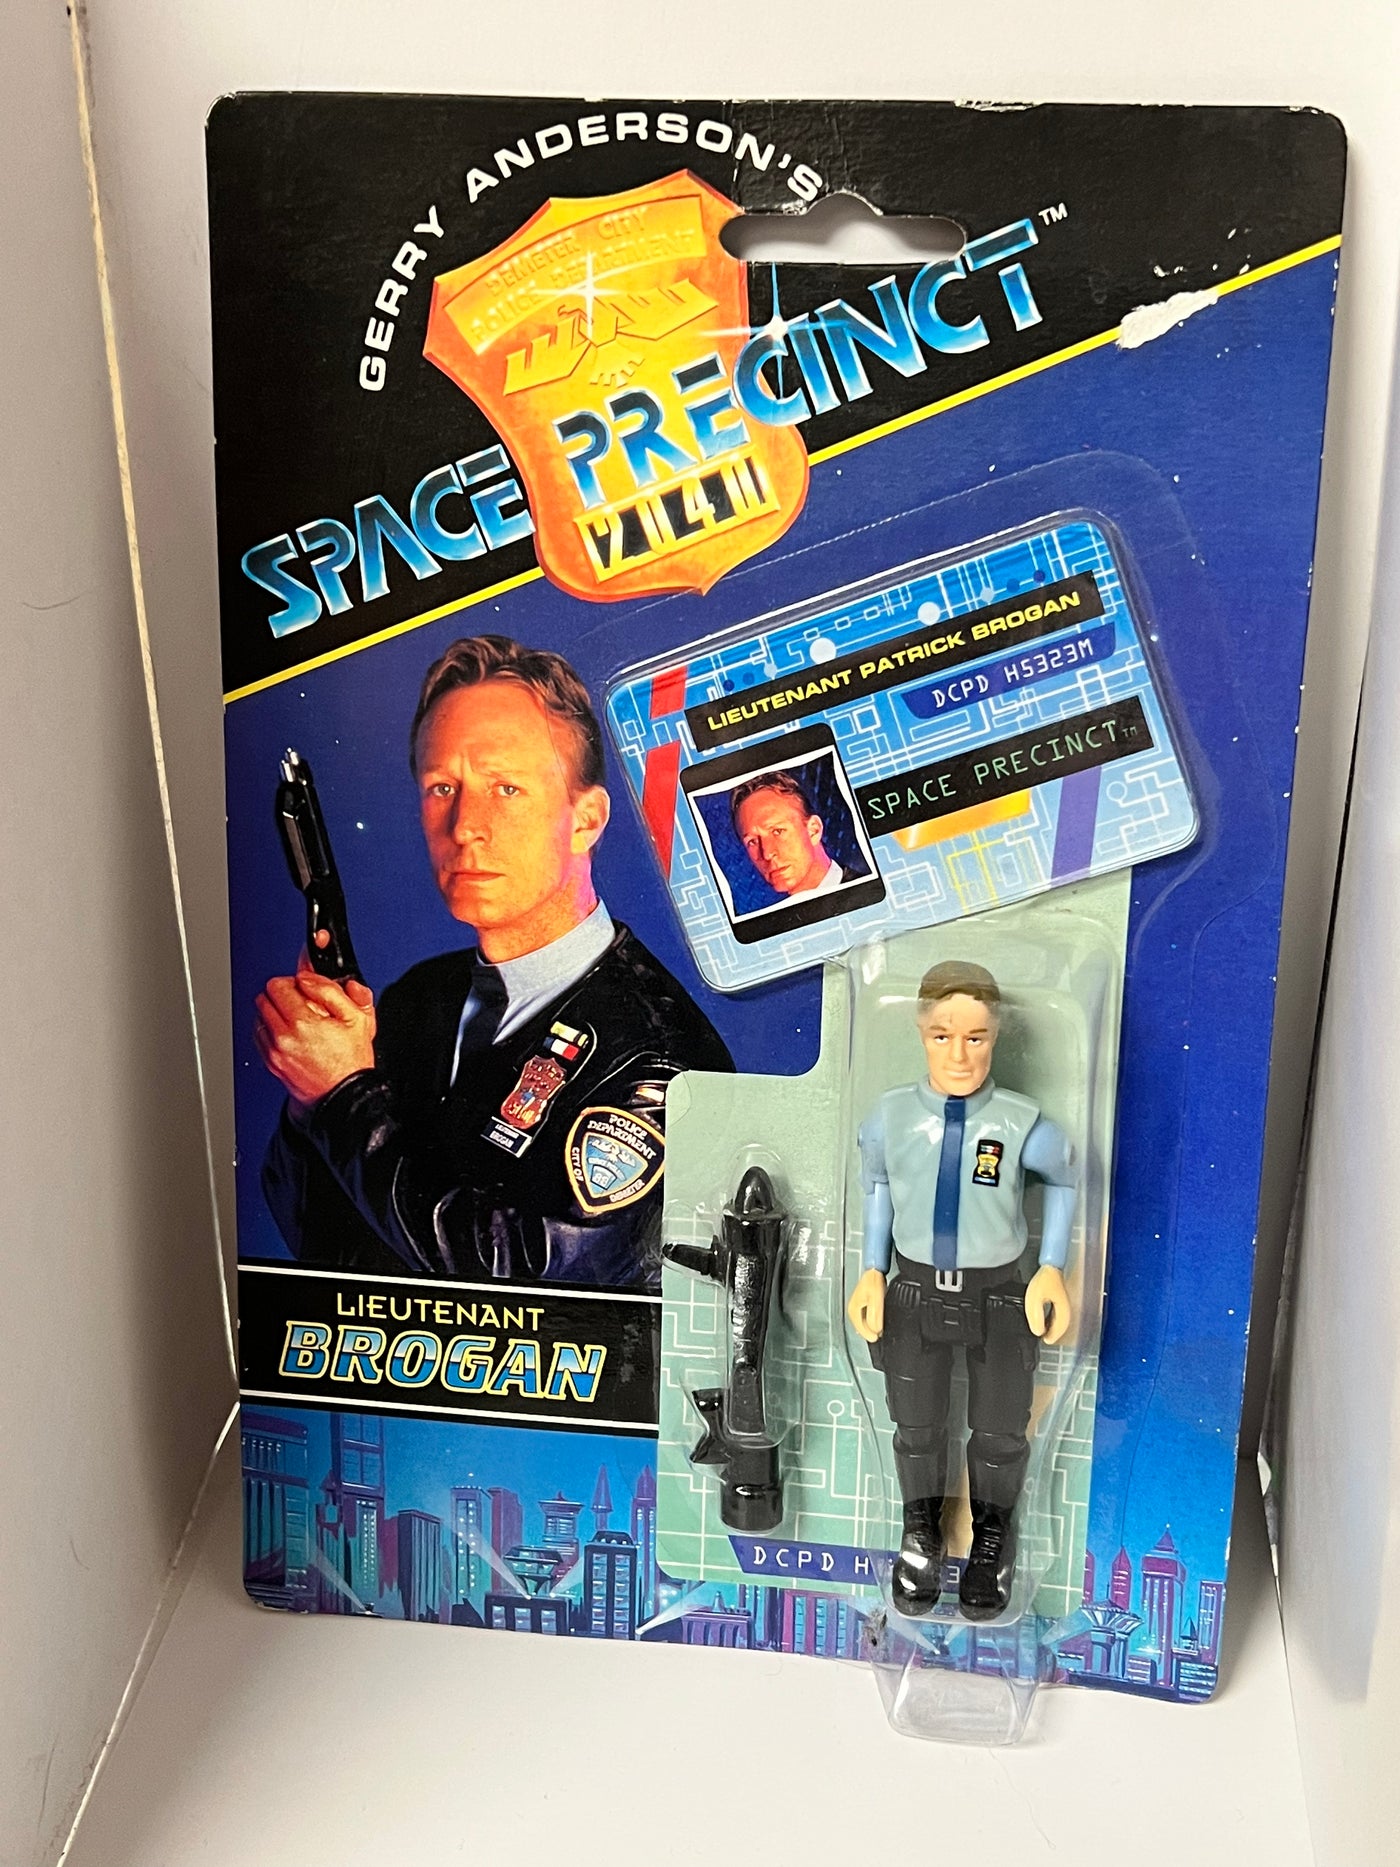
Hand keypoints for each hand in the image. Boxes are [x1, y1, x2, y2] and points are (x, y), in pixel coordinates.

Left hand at [254, 949, 375, 1110]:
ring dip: (275, 1012)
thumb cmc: (352, 1061)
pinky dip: (271, 1029)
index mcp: (303, 1022)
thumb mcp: (357, 1018)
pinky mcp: (270, 1062)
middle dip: (282, 995)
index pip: (277, 985)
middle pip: (264, 998)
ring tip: (297, 1020)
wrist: (343, 1096)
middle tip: (302, 1003)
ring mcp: (274, 1051)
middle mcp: (283, 1037)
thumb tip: (309, 977)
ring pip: (259, 1015)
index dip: (294, 982)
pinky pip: (259, 1035)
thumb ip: (332, 990)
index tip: (306, 989)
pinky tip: (291, 1034)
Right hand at [847, 1268, 886, 1342]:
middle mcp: (852, 1309)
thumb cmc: (873, 1282)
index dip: (869, 1335)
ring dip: (870, 1327)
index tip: (877, 1338)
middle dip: (870, 1332)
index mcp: (853, 1310)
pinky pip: (865, 1318)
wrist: (874, 1271)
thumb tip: (876, 1329)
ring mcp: (856, 1307)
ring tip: (878, 1330)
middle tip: (879, 1335)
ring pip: (863, 1323)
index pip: (860, 1329)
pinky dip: (870, 1322)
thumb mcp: (875, 1300)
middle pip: (861, 1327)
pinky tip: (876, 1322)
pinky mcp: (861, 1305)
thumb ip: (875, 1316)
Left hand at [1024, 1264, 1071, 1345]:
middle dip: (1054, 1333)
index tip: (1045, 1340)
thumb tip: (1038, 1331)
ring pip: (1062, 1321)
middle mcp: (1067, 1308)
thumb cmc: (1044, 1280)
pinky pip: (1060, 1314)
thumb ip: (1036, 1317)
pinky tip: (1047, 1319)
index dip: (1052, 1337)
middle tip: (1045, 1338)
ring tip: (1045, 1330)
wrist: (1051, 1266)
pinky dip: (1054, 1320)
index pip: (1060, 1329)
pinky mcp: (1062, 1299)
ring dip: (1054, 1327)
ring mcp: (1066, 1303)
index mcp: (1063, 1310)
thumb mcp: (1035, 1300)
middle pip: (1062, 1326)